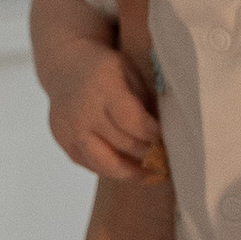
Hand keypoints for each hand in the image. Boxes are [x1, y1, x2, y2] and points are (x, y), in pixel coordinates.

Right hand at [33, 0, 166, 180]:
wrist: (64, 64)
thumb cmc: (108, 66)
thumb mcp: (129, 69)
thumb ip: (147, 96)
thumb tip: (178, 124)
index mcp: (102, 86)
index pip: (133, 121)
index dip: (155, 136)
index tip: (173, 142)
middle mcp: (82, 110)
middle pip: (121, 143)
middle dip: (149, 154)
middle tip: (171, 161)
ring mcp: (68, 128)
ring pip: (103, 162)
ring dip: (131, 172)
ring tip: (153, 174)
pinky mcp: (62, 140)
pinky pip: (89, 164)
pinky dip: (111, 169)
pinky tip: (131, 169)